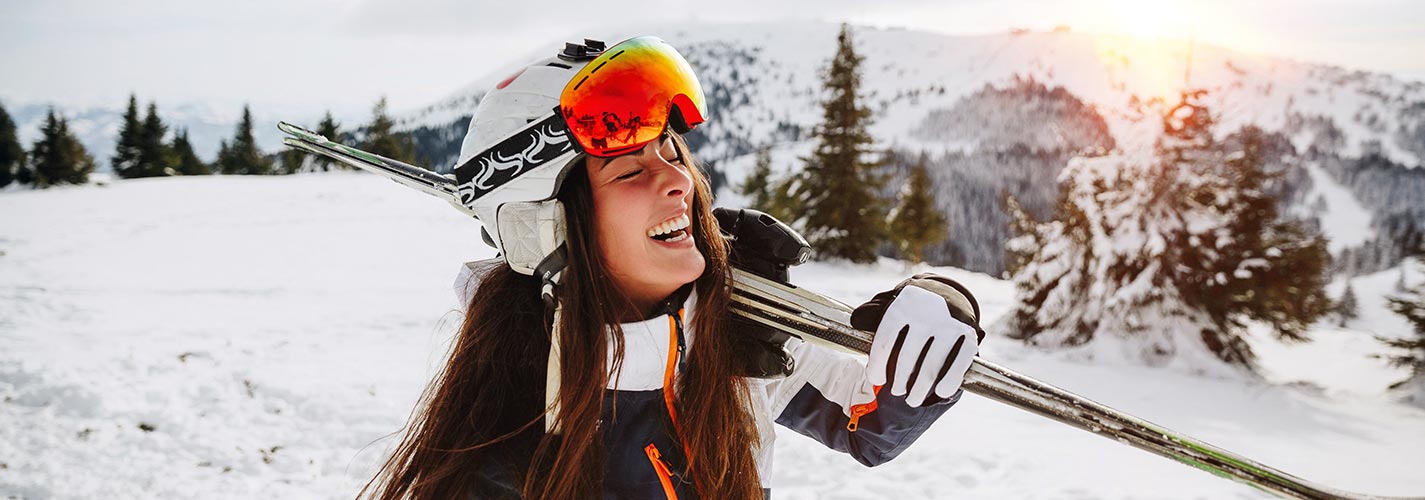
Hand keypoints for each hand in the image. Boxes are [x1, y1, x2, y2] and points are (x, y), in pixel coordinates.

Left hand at [852, 274, 984, 407]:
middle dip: (899, 381)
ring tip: (912, 399)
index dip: (877, 365)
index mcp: (902, 306)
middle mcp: (926, 314)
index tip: (876, 380)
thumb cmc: (910, 307)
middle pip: (907, 358)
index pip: (885, 341)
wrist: (946, 291)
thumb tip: (856, 322)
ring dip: (920, 388)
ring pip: (931, 366)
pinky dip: (949, 381)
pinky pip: (959, 363)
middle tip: (896, 392)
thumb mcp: (889, 303)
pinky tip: (940, 392)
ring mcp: (949, 325)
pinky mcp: (968, 334)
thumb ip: (871, 313)